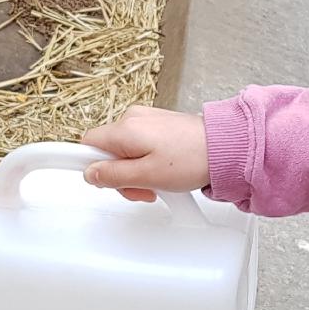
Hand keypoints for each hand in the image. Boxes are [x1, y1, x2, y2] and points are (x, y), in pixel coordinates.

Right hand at [80, 106, 209, 202]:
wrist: (227, 147)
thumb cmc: (192, 159)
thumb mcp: (147, 176)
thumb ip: (114, 176)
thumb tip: (91, 174)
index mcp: (124, 129)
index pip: (86, 144)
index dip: (86, 163)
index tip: (82, 174)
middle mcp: (132, 119)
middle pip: (107, 152)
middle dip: (120, 176)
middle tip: (143, 190)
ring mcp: (147, 120)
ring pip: (125, 151)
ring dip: (136, 172)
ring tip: (160, 183)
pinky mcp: (161, 125)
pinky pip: (141, 146)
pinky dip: (148, 162)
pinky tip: (166, 172)